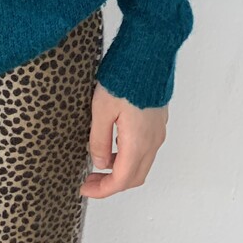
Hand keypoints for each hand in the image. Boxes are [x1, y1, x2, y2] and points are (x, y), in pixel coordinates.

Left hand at [79, 81, 167, 197]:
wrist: (147, 53)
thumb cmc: (124, 77)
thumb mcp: (101, 109)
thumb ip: (99, 140)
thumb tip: (99, 163)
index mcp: (137, 143)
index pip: (121, 180)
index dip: (102, 190)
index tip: (85, 189)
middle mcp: (152, 141)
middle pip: (134, 177)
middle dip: (111, 183)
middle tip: (90, 179)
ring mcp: (157, 131)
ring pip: (141, 163)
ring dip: (121, 169)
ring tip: (100, 161)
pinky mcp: (158, 120)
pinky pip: (146, 148)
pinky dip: (130, 155)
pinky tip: (114, 142)